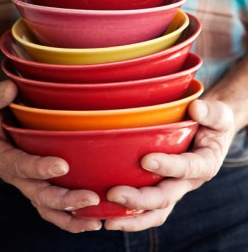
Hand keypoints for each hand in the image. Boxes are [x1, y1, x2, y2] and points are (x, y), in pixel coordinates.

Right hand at [0, 80, 101, 232]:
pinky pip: (53, 205)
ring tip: (94, 220)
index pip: (18, 166)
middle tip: (90, 197)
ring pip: (46, 206)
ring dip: (70, 215)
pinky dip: (71, 215)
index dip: (38, 168)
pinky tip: (92, 218)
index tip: (62, 166)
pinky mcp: (40, 181)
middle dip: (63, 199)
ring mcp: (28, 181)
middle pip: (36, 194)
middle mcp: (14, 174)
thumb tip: (10, 89)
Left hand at [104, 99, 234, 231]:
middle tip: (114, 193)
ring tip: (108, 219)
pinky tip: (108, 216)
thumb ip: (212, 113)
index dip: (168, 166)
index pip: (187, 168)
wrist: (209, 132)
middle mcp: (188, 182)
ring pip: (155, 211)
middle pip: (166, 197)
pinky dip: (129, 216)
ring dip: (132, 215)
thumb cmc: (213, 122)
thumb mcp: (221, 115)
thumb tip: (195, 109)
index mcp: (205, 164)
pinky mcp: (160, 188)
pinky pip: (147, 209)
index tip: (146, 160)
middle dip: (140, 199)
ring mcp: (173, 188)